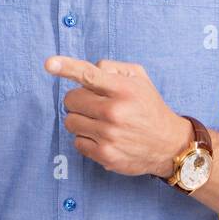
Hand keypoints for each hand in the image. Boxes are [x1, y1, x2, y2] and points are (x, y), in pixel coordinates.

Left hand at [43, 55, 193, 177]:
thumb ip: (112, 68)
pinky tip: (102, 137)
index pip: (89, 75)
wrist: (169, 145)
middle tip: (94, 104)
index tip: (49, 63)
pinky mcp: (105, 155)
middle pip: (71, 100)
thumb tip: (88, 70)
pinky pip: (77, 142)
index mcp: (123, 89)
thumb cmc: (149, 107)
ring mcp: (109, 136)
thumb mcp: (139, 78)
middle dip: (78, 100)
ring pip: (70, 122)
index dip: (66, 67)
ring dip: (80, 120)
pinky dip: (86, 139)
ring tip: (99, 122)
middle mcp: (115, 112)